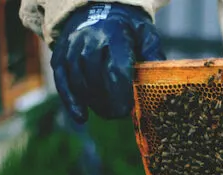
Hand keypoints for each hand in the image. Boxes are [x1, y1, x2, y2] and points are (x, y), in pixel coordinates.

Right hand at [51, 2, 164, 122]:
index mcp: (114, 33)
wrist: (97, 9)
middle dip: (107, 99)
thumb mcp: (145, 33)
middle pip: (94, 74)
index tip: (130, 108)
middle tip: (119, 114)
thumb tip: (162, 77)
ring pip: (77, 79)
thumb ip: (153, 53)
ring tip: (107, 114)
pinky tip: (81, 117)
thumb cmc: (126, 28)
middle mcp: (88, 38)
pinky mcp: (60, 55)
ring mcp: (71, 47)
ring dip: (92, 101)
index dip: (122, 91)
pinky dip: (71, 101)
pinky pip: (62, 81)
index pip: (116, 67)